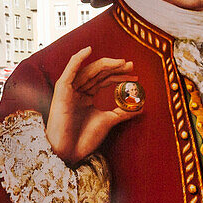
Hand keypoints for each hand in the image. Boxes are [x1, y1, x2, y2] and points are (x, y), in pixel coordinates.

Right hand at [45, 46, 139, 163]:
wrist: (69, 152)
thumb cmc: (84, 139)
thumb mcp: (108, 121)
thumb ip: (122, 112)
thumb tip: (140, 106)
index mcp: (86, 96)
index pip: (104, 80)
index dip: (120, 76)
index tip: (135, 76)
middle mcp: (78, 90)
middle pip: (98, 73)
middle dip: (115, 68)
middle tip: (132, 65)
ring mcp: (70, 89)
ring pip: (89, 70)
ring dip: (105, 64)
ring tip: (122, 63)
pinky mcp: (62, 89)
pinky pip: (70, 70)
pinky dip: (78, 59)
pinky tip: (88, 50)